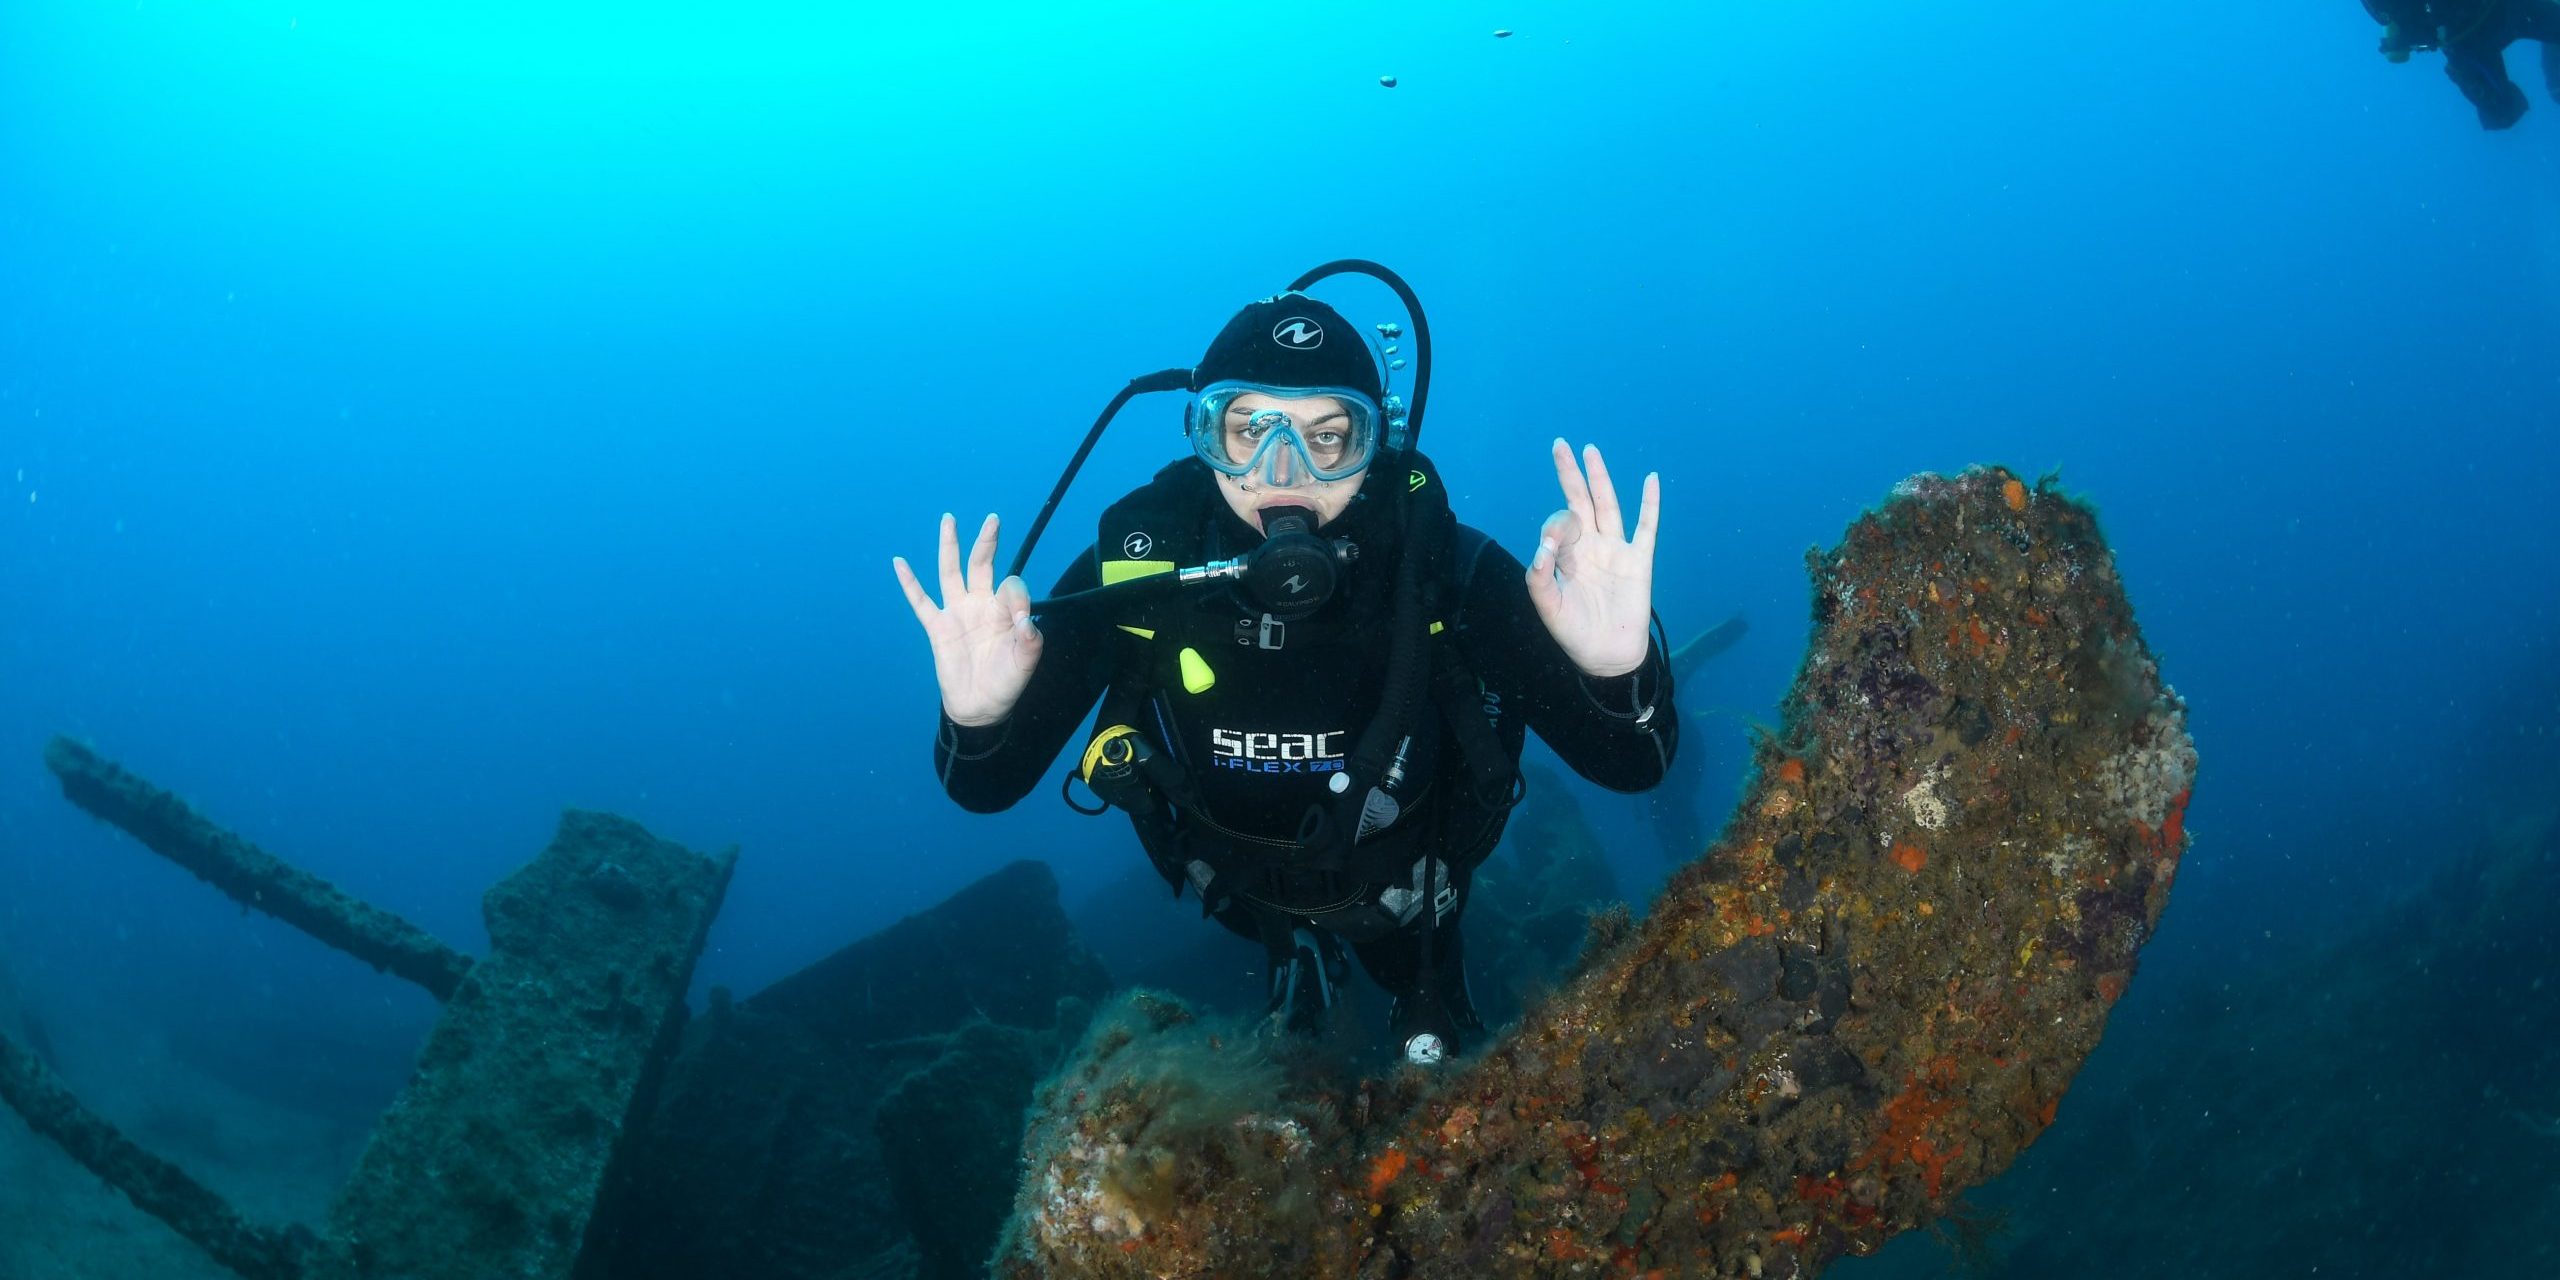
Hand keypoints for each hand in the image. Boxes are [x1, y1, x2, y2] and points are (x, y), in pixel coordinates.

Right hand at [892, 514, 1042, 726]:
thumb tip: (1026, 619)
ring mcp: (957, 612)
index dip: (1016, 595)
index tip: (1020, 619)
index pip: (1011, 586)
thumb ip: (1029, 640)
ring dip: (950, 546)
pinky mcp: (937, 627)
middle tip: (993, 518)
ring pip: (951, 572)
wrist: (980, 706)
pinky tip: (899, 562)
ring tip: (949, 520)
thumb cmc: (1006, 682)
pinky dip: (909, 582)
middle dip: (987, 542)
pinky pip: (920, 601)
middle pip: (982, 564)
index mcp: (1005, 610)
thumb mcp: (1025, 663)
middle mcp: (981, 604)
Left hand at [1525, 439, 1659, 678]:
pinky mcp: (1639, 561)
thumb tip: (1544, 546)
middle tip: (1559, 444)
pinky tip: (1651, 479)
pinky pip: (1647, 527)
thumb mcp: (1548, 607)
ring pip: (1607, 506)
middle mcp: (1590, 547)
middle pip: (1579, 501)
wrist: (1607, 656)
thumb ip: (1541, 577)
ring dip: (1600, 478)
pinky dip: (1650, 503)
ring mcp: (1615, 551)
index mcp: (1566, 556)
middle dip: (1569, 474)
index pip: (1559, 525)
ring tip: (1590, 451)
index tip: (1553, 547)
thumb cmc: (1574, 633)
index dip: (1555, 527)